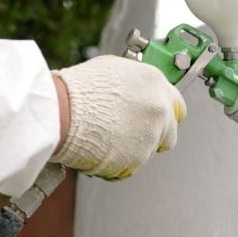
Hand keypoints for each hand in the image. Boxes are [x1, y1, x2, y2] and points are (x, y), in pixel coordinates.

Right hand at [50, 56, 185, 179]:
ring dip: (133, 148)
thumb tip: (135, 92)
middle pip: (169, 132)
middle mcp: (158, 108)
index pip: (176, 105)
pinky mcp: (138, 157)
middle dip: (153, 136)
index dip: (163, 114)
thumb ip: (133, 85)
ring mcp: (151, 134)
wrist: (61, 112)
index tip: (156, 119)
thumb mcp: (111, 72)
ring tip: (106, 138)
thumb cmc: (77, 90)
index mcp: (154, 82)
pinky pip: (132, 164)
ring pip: (149, 150)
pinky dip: (119, 162)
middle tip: (131, 134)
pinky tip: (102, 149)